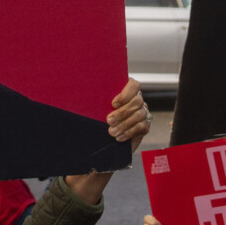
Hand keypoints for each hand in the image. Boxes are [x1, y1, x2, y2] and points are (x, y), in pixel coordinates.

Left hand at [68, 80, 149, 206]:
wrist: (104, 139)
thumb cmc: (98, 117)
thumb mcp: (97, 106)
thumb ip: (96, 98)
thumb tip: (81, 92)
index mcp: (127, 90)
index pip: (133, 85)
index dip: (125, 94)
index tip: (113, 103)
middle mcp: (137, 99)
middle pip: (136, 101)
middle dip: (122, 112)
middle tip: (109, 120)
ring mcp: (143, 112)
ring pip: (139, 115)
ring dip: (124, 124)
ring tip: (111, 132)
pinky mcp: (144, 126)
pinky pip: (140, 127)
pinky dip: (128, 132)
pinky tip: (118, 137)